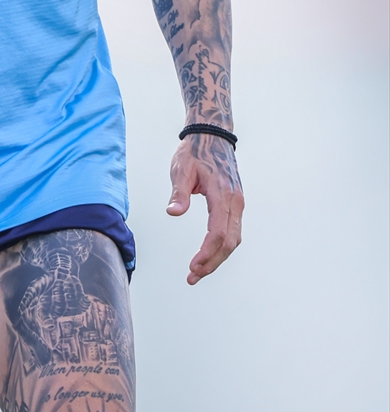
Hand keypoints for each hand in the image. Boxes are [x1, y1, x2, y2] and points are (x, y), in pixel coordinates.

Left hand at [166, 132, 243, 284]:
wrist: (211, 135)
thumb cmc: (194, 152)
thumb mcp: (181, 169)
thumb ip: (179, 192)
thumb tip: (173, 212)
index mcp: (223, 195)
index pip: (218, 233)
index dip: (206, 254)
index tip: (192, 267)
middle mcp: (235, 201)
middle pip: (229, 242)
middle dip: (212, 262)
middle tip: (192, 277)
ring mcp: (238, 202)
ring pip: (234, 239)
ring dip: (218, 258)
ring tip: (198, 271)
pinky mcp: (235, 203)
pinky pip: (233, 231)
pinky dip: (222, 246)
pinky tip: (209, 254)